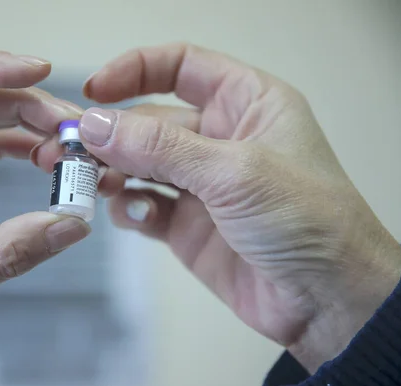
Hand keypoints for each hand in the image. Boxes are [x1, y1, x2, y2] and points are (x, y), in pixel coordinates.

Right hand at [34, 43, 400, 372]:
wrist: (329, 303)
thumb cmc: (309, 222)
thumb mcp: (234, 172)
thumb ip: (160, 148)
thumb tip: (96, 125)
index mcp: (246, 104)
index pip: (181, 67)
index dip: (135, 71)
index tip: (94, 90)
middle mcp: (221, 139)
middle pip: (149, 121)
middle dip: (111, 135)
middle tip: (71, 151)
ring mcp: (203, 185)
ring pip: (141, 165)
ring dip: (113, 172)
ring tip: (93, 184)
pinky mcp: (189, 226)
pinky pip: (146, 207)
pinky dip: (132, 209)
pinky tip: (135, 215)